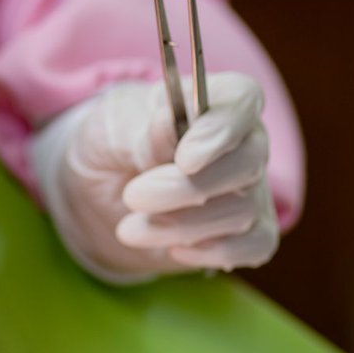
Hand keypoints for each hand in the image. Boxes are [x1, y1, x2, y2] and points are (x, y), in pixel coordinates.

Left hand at [30, 73, 278, 283]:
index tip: (185, 159)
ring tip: (129, 228)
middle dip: (185, 188)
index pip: (243, 101)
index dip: (220, 130)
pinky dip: (210, 252)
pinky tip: (172, 249)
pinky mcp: (249, 232)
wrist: (99, 192)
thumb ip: (143, 131)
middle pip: (246, 163)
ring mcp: (252, 188)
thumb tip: (169, 125)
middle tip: (133, 196)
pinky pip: (253, 246)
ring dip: (180, 225)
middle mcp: (244, 142)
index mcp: (216, 100)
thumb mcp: (112, 129)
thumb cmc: (113, 143)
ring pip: (241, 210)